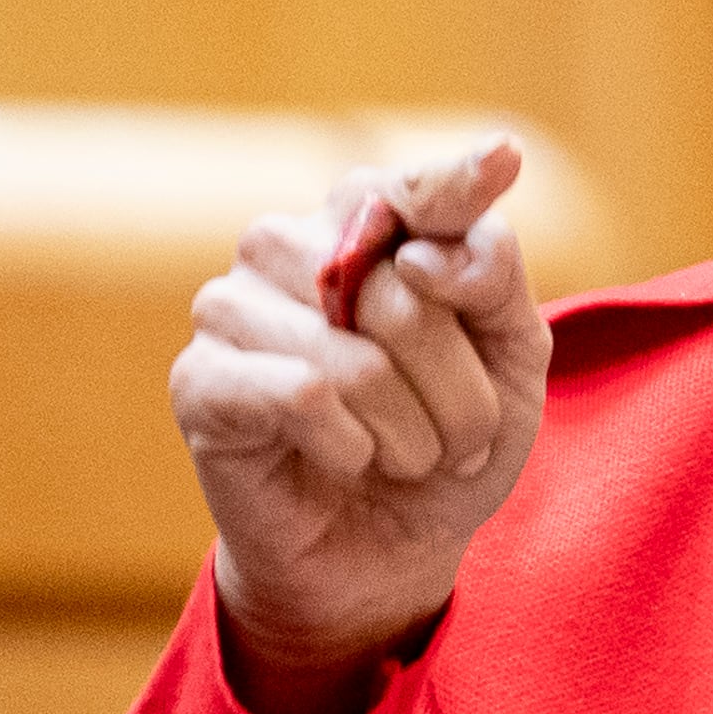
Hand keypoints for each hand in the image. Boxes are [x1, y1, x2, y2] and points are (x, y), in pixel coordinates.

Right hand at [170, 137, 547, 713]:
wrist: (390, 552)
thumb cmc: (452, 443)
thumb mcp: (512, 361)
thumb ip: (493, 279)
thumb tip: (433, 250)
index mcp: (367, 220)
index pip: (414, 186)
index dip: (456, 185)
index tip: (503, 161)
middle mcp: (291, 244)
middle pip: (405, 290)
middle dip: (459, 388)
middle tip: (456, 437)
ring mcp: (232, 305)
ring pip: (358, 354)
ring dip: (412, 431)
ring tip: (404, 457)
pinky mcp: (200, 379)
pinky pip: (302, 395)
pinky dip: (351, 446)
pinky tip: (345, 460)